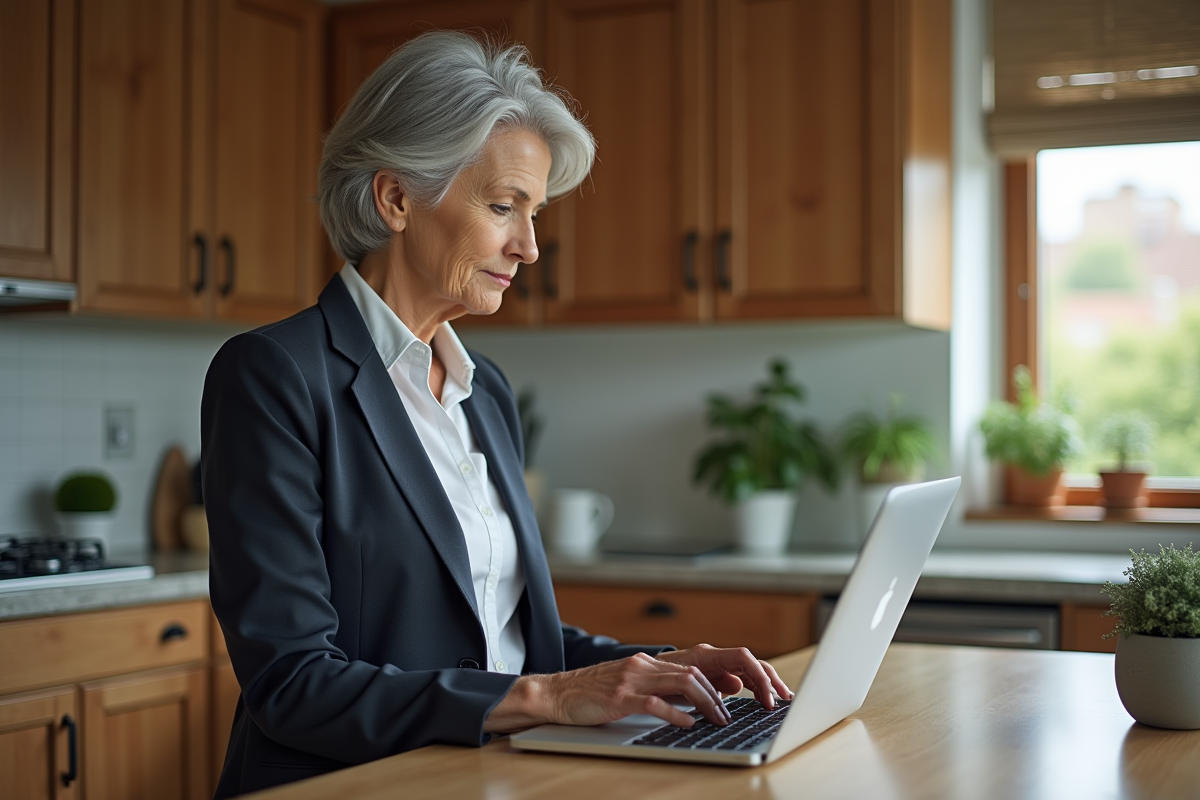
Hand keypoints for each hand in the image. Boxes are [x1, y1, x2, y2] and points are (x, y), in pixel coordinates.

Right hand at [484, 652, 731, 732]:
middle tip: (743, 712)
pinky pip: (654, 702)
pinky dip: (675, 713)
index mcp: (653, 662)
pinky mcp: (619, 696)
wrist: (557, 693)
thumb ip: (670, 688)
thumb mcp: (637, 686)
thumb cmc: (597, 694)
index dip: (730, 673)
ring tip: (720, 720)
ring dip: (708, 703)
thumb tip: (711, 695)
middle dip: (726, 692)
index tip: (751, 691)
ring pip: (682, 682)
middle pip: (698, 671)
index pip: (702, 662)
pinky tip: (688, 724)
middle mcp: (646, 664)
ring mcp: (633, 678)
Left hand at [656, 644, 792, 710]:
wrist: (640, 677)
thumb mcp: (675, 685)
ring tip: (782, 700)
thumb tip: (736, 685)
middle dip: (771, 680)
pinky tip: (764, 701)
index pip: (742, 657)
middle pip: (752, 663)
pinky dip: (755, 689)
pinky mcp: (715, 677)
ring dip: (767, 685)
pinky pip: (741, 679)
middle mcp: (714, 658)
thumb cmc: (655, 679)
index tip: (767, 698)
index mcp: (705, 655)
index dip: (759, 676)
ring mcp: (716, 667)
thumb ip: (704, 685)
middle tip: (784, 700)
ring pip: (749, 671)